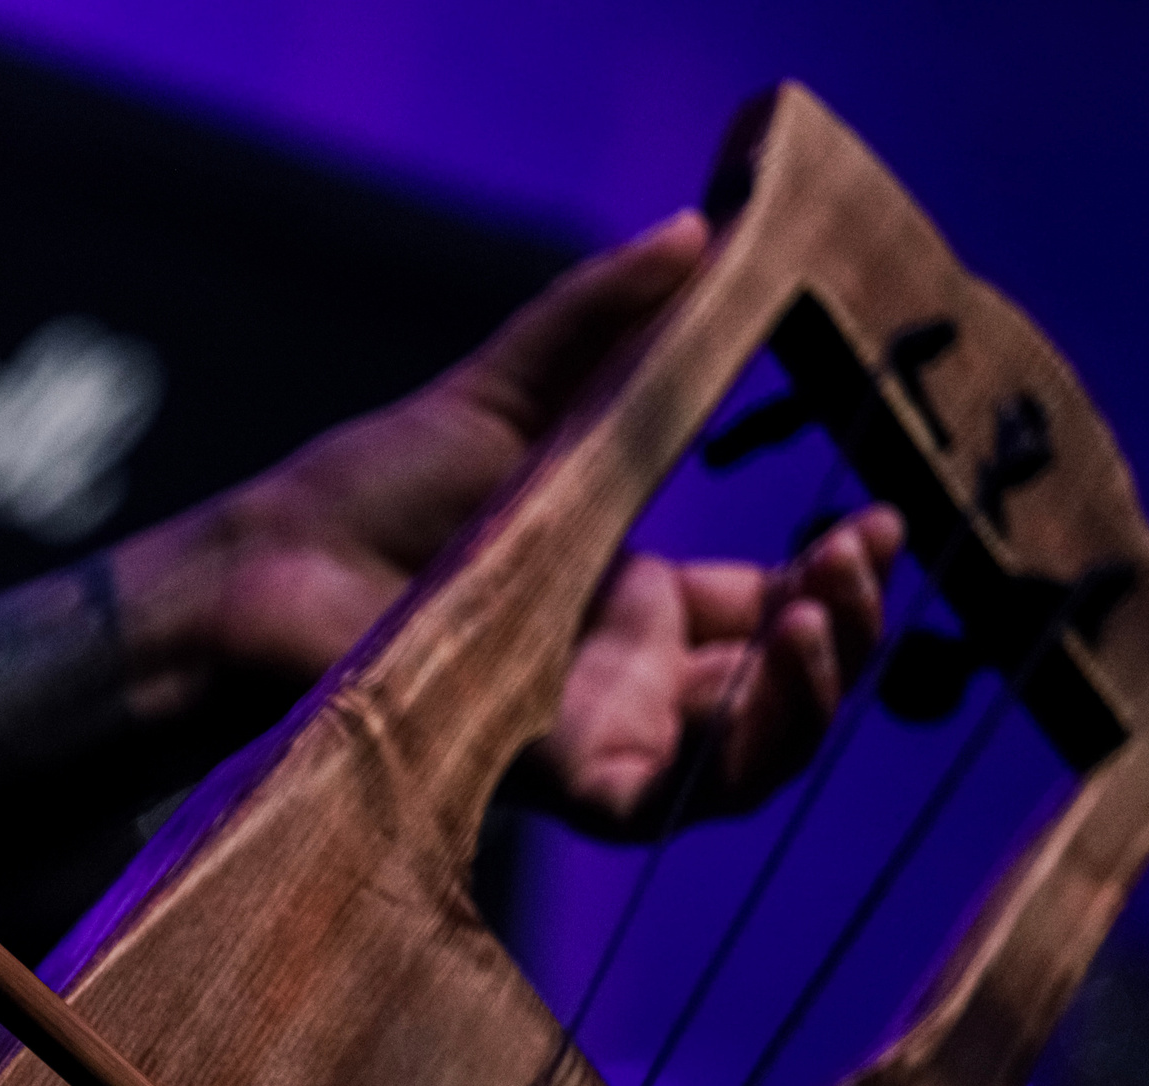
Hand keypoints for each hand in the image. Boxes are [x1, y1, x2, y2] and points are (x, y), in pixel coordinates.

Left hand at [112, 209, 896, 830]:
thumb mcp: (508, 393)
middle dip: (847, 620)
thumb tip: (698, 227)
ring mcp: (599, 736)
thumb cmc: (364, 496)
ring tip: (832, 600)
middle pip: (781, 681)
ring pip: (757, 750)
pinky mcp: (567, 782)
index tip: (880, 511)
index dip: (836, 570)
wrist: (268, 573)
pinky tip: (786, 659)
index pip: (766, 604)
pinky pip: (694, 796)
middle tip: (859, 546)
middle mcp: (621, 679)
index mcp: (620, 600)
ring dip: (824, 683)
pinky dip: (760, 740)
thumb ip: (601, 321)